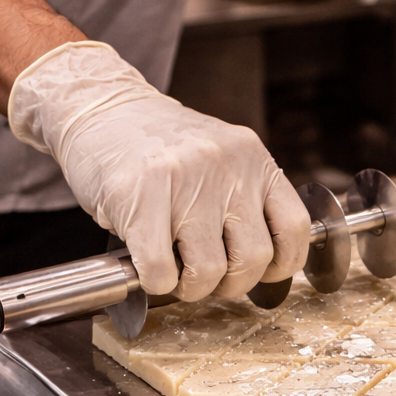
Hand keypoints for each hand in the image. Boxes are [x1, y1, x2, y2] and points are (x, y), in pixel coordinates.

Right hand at [9, 41, 309, 297]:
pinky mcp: (139, 199)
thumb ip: (245, 200)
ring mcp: (183, 182)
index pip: (295, 227)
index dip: (282, 263)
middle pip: (253, 258)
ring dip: (192, 288)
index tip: (262, 272)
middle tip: (208, 276)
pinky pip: (161, 272)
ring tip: (176, 271)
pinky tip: (148, 266)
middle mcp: (225, 167)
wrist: (100, 107)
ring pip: (209, 271)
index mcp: (252, 158)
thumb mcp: (219, 159)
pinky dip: (156, 284)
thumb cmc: (159, 148)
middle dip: (230, 284)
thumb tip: (264, 264)